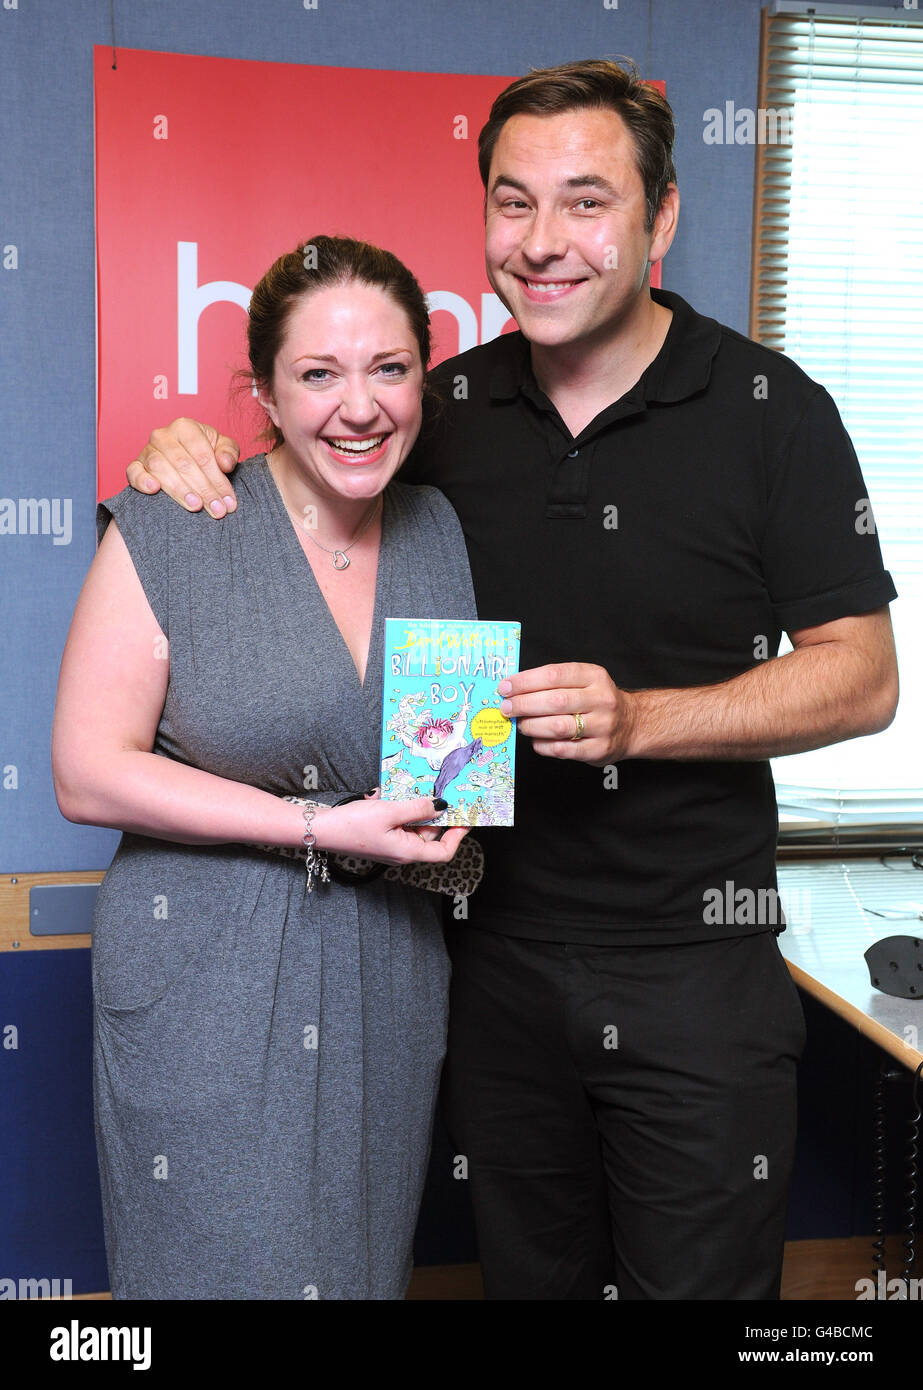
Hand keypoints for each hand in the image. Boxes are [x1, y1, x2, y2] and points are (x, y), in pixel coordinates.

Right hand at [125, 418, 240, 515]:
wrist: (187, 458)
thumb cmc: (207, 452)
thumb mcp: (223, 447)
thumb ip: (228, 452)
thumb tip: (225, 464)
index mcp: (185, 427)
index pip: (202, 455)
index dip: (217, 479)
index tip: (228, 501)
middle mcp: (163, 435)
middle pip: (184, 464)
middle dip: (203, 489)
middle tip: (216, 509)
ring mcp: (147, 450)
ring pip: (161, 469)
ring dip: (179, 489)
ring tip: (195, 506)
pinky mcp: (135, 465)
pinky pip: (134, 472)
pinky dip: (142, 480)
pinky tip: (154, 490)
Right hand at [315, 795, 468, 865]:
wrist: (321, 830)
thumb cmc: (353, 825)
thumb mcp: (390, 812)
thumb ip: (417, 808)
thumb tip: (441, 806)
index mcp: (408, 852)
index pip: (443, 852)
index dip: (458, 836)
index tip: (466, 818)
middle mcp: (402, 851)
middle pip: (430, 835)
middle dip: (435, 814)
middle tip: (442, 792)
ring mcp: (392, 844)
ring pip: (414, 826)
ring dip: (415, 808)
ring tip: (409, 792)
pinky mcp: (382, 835)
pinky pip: (399, 822)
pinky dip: (399, 808)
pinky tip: (387, 796)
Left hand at [499, 662, 636, 764]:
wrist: (631, 724)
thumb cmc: (596, 701)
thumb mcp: (584, 681)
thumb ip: (553, 682)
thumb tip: (514, 689)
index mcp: (595, 676)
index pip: (554, 675)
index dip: (525, 681)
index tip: (505, 687)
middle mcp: (602, 699)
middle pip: (555, 701)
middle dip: (524, 704)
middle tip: (506, 708)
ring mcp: (602, 726)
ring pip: (558, 726)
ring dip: (531, 725)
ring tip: (520, 724)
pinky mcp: (598, 749)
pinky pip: (562, 749)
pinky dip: (543, 745)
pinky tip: (535, 740)